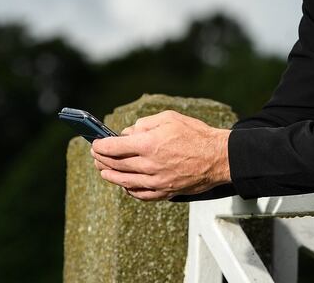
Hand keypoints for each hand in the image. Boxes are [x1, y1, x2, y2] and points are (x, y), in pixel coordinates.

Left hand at [90, 110, 230, 200]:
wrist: (218, 157)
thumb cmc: (196, 134)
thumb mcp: (169, 118)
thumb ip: (145, 124)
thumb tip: (127, 132)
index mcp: (149, 144)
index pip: (114, 147)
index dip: (101, 146)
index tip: (95, 144)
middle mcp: (150, 164)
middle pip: (116, 164)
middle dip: (102, 159)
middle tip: (96, 155)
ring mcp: (157, 181)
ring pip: (125, 181)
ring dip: (110, 175)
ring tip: (102, 170)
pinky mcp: (165, 192)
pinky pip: (141, 194)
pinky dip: (129, 190)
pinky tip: (124, 185)